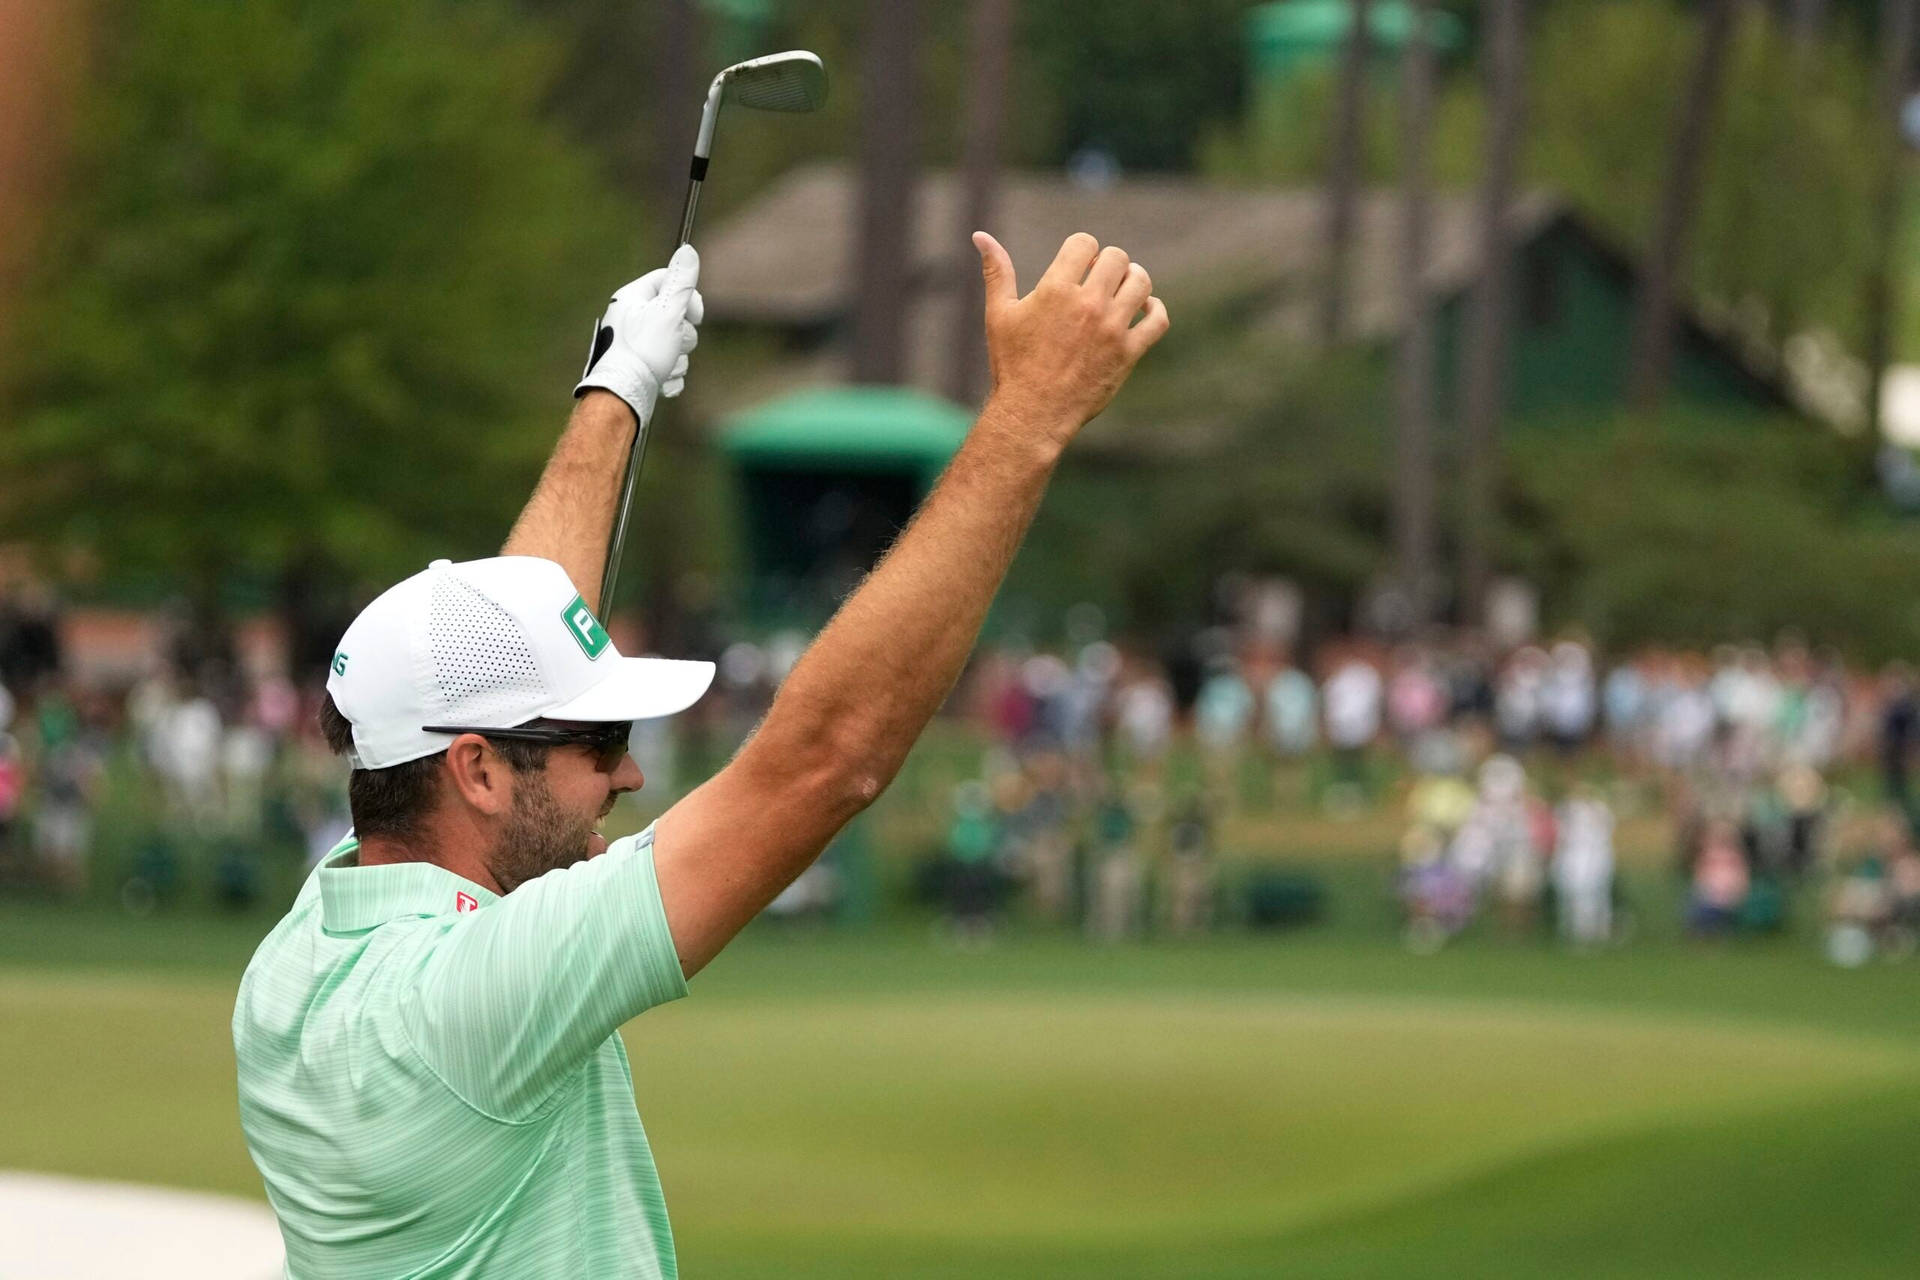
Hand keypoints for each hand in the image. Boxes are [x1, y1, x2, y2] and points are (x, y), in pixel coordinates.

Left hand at [573, 244, 704, 424]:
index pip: (668, 280)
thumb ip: (681, 283)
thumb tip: (687, 250)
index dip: (688, 296)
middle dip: (683, 335)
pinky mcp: (641, 367)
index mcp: (632, 298)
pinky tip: (661, 380)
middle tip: (672, 343)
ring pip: (674, 343)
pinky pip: (668, 365)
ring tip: (663, 366)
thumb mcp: (667, 312)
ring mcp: (636, 344)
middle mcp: (631, 318)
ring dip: (677, 359)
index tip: (695, 315)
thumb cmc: (643, 353)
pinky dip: (670, 375)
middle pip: (675, 314)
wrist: (622, 397)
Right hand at [972, 231, 1169, 451]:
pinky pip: (1158, 320)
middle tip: (1098, 278)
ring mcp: (1112, 329)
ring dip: (1133, 279)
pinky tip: (1143, 310)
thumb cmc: (1012, 364)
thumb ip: (996, 271)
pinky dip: (1155, 310)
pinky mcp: (1128, 353)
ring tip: (1122, 288)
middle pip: (1117, 258)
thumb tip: (980, 236)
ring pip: (1141, 283)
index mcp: (1056, 289)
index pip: (1085, 243)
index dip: (1082, 249)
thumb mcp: (999, 314)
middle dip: (1107, 263)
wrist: (1033, 413)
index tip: (1078, 264)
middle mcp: (1088, 305)